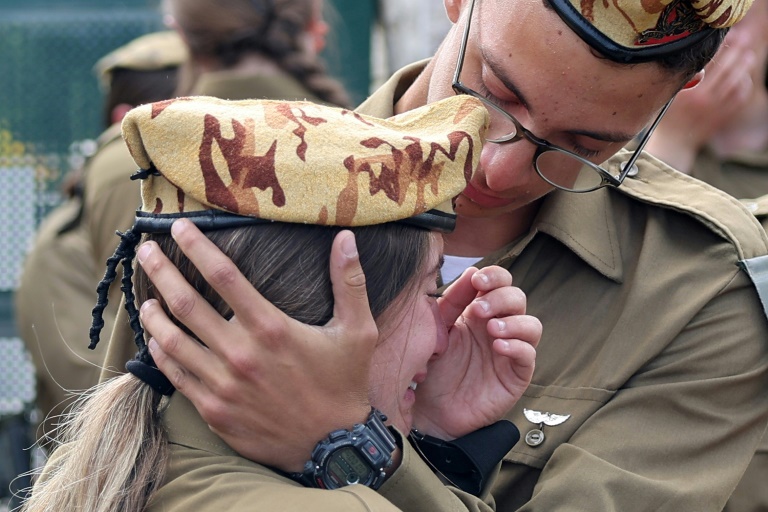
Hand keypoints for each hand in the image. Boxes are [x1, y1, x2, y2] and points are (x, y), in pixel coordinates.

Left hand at [137, 219, 375, 470]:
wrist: (334, 445)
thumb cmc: (344, 383)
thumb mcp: (358, 331)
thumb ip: (350, 282)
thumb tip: (346, 237)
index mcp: (271, 328)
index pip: (223, 275)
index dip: (197, 246)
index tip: (179, 226)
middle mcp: (241, 353)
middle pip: (186, 304)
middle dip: (160, 271)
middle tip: (146, 252)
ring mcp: (223, 385)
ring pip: (172, 341)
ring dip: (153, 314)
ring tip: (146, 297)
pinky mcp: (214, 411)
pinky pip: (177, 376)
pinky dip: (161, 354)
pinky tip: (157, 340)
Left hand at [413, 266, 539, 439]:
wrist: (432, 409)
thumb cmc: (435, 368)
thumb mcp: (437, 330)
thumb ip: (451, 302)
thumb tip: (472, 271)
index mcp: (480, 311)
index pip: (499, 282)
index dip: (494, 277)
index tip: (477, 281)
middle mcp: (499, 326)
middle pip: (518, 298)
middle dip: (501, 298)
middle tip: (479, 310)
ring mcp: (511, 350)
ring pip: (531, 325)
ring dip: (514, 322)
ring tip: (491, 330)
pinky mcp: (517, 375)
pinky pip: (529, 355)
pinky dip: (517, 347)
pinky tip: (498, 347)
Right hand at [645, 34, 755, 172]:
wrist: (673, 146)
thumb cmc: (667, 120)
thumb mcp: (667, 99)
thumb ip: (681, 82)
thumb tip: (699, 64)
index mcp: (688, 93)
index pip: (706, 64)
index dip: (716, 48)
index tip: (722, 36)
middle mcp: (703, 99)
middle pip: (725, 70)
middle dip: (736, 52)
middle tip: (744, 38)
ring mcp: (715, 109)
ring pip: (736, 83)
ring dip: (744, 67)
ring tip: (749, 56)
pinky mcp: (723, 117)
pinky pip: (739, 99)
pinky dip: (744, 86)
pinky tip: (745, 78)